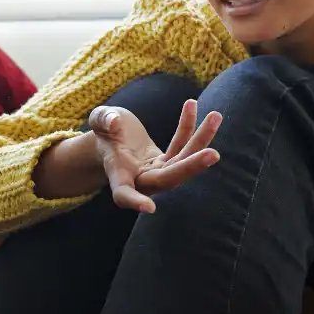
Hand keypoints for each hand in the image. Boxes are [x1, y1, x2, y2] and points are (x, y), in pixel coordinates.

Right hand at [88, 98, 221, 212]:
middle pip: (167, 179)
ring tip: (216, 116)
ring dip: (201, 140)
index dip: (134, 201)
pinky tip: (193, 105)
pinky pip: (182, 146)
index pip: (124, 193)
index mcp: (119, 174)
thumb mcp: (98, 120)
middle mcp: (141, 179)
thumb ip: (103, 120)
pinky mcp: (168, 162)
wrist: (112, 139)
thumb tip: (114, 122)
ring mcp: (158, 172)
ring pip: (183, 161)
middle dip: (191, 167)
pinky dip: (190, 128)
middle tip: (214, 154)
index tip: (149, 208)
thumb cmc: (103, 132)